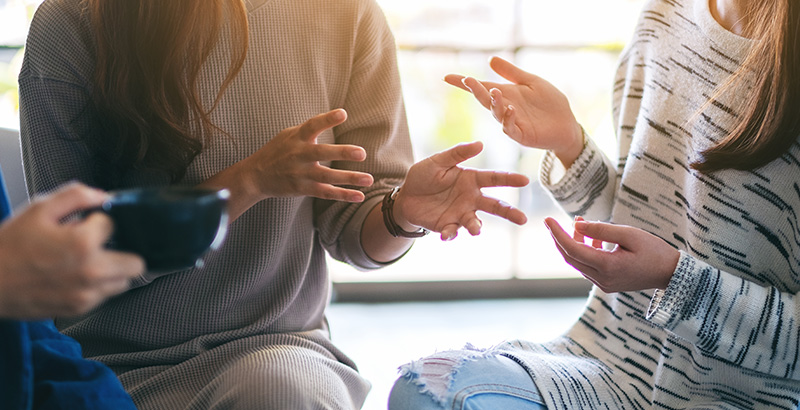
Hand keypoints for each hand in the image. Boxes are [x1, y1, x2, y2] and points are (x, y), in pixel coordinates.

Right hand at [0, 183, 144, 318]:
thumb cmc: (8, 247)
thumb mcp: (38, 209)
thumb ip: (76, 196)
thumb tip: (103, 196)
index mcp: (83, 243)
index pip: (114, 225)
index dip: (99, 221)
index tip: (85, 224)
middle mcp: (91, 272)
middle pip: (136, 262)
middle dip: (122, 250)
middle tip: (101, 245)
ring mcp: (86, 294)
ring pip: (124, 282)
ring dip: (113, 270)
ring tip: (87, 261)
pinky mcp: (79, 309)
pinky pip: (105, 297)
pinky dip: (98, 286)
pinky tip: (76, 276)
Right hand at [240, 109, 373, 201]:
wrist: (256, 176)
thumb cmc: (277, 151)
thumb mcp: (289, 135)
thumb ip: (309, 129)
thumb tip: (333, 117)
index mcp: (296, 138)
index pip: (312, 126)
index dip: (327, 119)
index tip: (343, 113)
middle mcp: (298, 155)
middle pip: (321, 153)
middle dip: (341, 152)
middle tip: (362, 153)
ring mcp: (300, 173)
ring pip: (327, 176)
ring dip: (349, 178)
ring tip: (369, 179)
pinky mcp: (302, 188)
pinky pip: (325, 192)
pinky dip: (343, 195)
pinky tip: (359, 196)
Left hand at [394, 141, 528, 240]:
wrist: (405, 196)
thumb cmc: (424, 176)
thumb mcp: (438, 161)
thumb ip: (458, 153)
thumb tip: (480, 144)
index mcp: (471, 180)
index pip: (494, 179)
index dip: (510, 179)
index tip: (525, 180)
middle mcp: (471, 198)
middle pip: (495, 206)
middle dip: (509, 212)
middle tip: (523, 219)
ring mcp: (461, 214)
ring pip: (475, 222)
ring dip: (476, 227)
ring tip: (476, 230)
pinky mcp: (448, 226)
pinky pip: (453, 231)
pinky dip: (451, 234)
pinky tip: (446, 235)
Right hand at [445, 57, 583, 166]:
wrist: (566, 124)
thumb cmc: (549, 103)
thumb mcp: (531, 82)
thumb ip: (511, 73)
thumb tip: (490, 59)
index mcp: (505, 95)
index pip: (481, 88)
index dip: (464, 84)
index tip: (447, 77)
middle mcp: (504, 109)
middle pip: (485, 99)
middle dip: (476, 90)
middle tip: (467, 80)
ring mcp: (512, 123)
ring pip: (496, 114)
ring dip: (493, 103)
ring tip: (494, 91)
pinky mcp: (522, 135)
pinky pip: (511, 128)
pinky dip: (509, 119)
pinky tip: (510, 109)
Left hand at [544, 217, 679, 292]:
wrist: (671, 274)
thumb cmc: (654, 251)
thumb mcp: (629, 234)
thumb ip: (602, 230)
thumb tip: (577, 224)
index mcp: (607, 267)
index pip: (572, 249)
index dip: (557, 233)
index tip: (547, 219)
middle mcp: (601, 279)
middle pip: (570, 257)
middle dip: (560, 238)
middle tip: (554, 221)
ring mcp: (603, 284)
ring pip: (578, 262)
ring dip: (574, 243)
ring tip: (580, 223)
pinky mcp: (606, 283)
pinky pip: (587, 266)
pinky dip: (584, 251)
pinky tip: (592, 238)